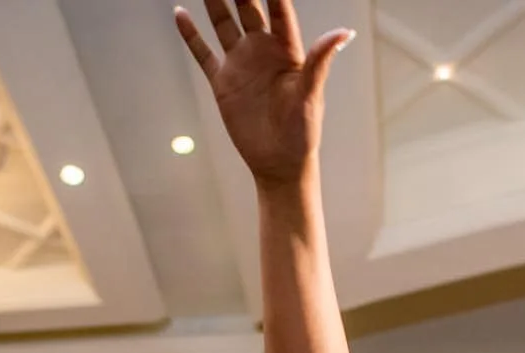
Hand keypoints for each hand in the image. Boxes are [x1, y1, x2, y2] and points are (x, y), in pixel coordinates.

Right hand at [175, 1, 353, 185]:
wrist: (279, 163)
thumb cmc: (302, 132)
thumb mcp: (311, 94)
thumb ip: (321, 61)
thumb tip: (344, 32)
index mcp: (287, 49)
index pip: (278, 8)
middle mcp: (263, 49)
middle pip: (248, 7)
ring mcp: (241, 63)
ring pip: (223, 23)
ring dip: (214, 1)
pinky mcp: (223, 82)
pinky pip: (203, 53)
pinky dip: (191, 34)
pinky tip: (180, 13)